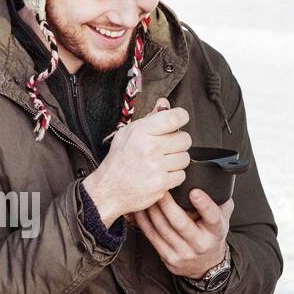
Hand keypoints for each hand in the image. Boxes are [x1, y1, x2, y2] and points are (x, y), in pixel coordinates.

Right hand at [81, 97, 190, 225]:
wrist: (108, 190)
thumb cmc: (118, 161)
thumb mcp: (128, 133)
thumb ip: (149, 118)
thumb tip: (164, 103)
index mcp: (141, 131)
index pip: (175, 117)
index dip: (181, 117)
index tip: (179, 121)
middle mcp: (149, 147)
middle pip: (185, 139)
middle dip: (178, 143)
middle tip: (166, 148)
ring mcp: (156, 166)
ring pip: (185, 158)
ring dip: (176, 161)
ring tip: (161, 163)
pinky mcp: (161, 183)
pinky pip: (181, 175)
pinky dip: (173, 176)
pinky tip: (160, 175)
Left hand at [131, 187, 233, 277]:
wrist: (206, 264)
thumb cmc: (211, 233)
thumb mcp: (223, 218)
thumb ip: (219, 200)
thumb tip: (212, 176)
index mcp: (216, 230)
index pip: (212, 217)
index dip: (204, 204)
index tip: (194, 191)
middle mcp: (201, 244)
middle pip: (180, 223)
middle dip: (167, 204)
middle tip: (160, 188)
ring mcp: (184, 253)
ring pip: (163, 230)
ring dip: (152, 211)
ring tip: (147, 195)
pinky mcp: (169, 258)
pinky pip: (152, 238)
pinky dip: (144, 222)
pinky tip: (140, 210)